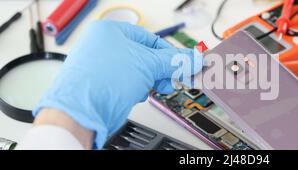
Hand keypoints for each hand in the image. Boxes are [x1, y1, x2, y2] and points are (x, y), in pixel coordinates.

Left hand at [32, 21, 202, 148]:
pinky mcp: (102, 85)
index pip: (150, 39)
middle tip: (173, 79)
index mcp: (110, 31)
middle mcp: (103, 46)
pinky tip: (137, 94)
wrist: (80, 113)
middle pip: (145, 56)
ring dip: (150, 81)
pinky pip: (127, 83)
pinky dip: (137, 89)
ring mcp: (101, 66)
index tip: (185, 64)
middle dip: (160, 70)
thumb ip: (174, 62)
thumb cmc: (101, 81)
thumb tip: (193, 59)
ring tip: (154, 88)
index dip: (170, 53)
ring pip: (137, 71)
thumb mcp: (148, 65)